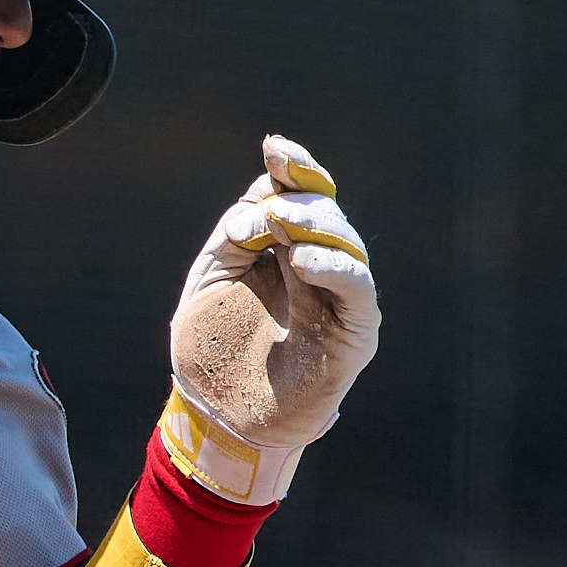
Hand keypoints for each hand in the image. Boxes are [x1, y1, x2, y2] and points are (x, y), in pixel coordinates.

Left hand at [160, 134, 376, 501]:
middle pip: (325, 213)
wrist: (219, 418)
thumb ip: (231, 239)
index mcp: (284, 250)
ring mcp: (339, 299)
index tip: (275, 147)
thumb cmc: (213, 351)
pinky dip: (334, 267)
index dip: (294, 169)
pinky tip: (303, 259)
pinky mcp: (354, 333)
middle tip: (269, 209)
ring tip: (280, 224)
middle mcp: (318, 268)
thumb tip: (259, 204)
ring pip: (345, 244)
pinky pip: (356, 290)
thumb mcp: (209, 282)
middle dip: (298, 201)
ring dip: (315, 226)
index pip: (301, 196)